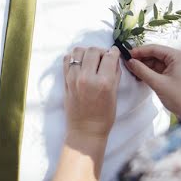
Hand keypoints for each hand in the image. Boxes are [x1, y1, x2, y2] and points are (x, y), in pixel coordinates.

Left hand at [50, 47, 120, 180]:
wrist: (85, 130)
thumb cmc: (104, 116)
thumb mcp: (114, 95)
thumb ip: (115, 74)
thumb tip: (114, 59)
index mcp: (103, 82)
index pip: (109, 56)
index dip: (114, 53)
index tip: (114, 53)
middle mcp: (87, 77)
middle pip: (93, 50)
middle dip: (101, 51)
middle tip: (103, 58)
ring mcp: (74, 78)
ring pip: (78, 51)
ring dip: (86, 52)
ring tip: (91, 59)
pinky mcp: (65, 81)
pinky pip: (66, 60)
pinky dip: (73, 57)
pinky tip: (80, 63)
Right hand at [126, 44, 180, 118]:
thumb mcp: (158, 84)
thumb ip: (142, 71)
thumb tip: (130, 62)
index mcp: (178, 56)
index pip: (154, 48)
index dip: (139, 51)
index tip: (127, 55)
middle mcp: (178, 59)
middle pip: (155, 55)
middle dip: (141, 59)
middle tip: (127, 64)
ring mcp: (177, 67)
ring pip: (156, 63)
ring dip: (144, 67)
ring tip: (132, 71)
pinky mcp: (175, 76)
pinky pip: (159, 70)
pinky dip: (150, 73)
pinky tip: (140, 76)